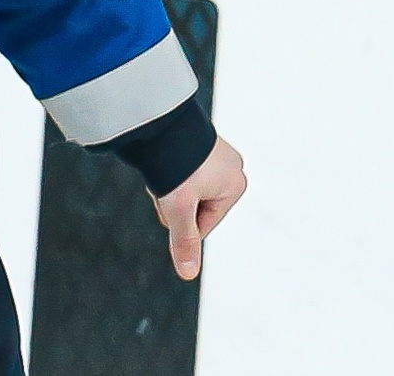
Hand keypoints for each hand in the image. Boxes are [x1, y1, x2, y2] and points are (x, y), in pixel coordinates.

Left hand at [154, 135, 245, 280]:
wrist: (158, 119)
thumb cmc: (174, 164)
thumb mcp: (178, 208)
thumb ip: (184, 241)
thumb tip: (188, 274)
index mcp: (236, 186)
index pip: (203, 225)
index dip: (180, 220)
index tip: (172, 199)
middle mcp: (231, 168)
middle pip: (193, 206)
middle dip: (174, 200)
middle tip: (166, 180)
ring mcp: (215, 153)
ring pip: (184, 188)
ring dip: (168, 184)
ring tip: (163, 167)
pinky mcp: (197, 143)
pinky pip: (180, 168)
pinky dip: (167, 168)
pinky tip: (161, 157)